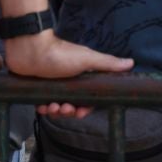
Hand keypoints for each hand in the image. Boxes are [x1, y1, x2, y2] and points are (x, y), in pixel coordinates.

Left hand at [6, 31, 133, 117]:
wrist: (30, 50)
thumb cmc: (60, 53)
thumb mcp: (87, 58)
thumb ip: (108, 64)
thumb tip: (131, 63)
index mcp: (82, 75)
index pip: (89, 97)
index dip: (86, 107)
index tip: (82, 111)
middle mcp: (69, 81)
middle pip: (73, 105)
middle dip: (70, 111)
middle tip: (65, 108)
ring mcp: (53, 85)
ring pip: (58, 107)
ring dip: (56, 111)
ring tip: (52, 106)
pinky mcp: (39, 88)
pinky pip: (43, 105)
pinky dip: (44, 108)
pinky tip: (41, 106)